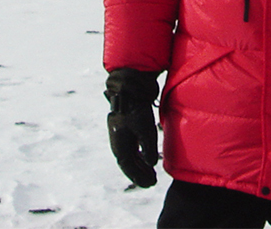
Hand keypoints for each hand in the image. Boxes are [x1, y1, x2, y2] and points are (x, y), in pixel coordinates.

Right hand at [105, 69, 159, 187]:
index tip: (151, 183)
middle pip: (128, 163)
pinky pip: (130, 146)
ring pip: (129, 155)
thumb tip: (151, 164)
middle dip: (139, 173)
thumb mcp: (145, 129)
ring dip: (139, 165)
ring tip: (150, 172)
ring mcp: (120, 133)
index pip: (128, 166)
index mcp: (119, 143)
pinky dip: (138, 154)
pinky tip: (145, 157)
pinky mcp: (124, 127)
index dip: (139, 177)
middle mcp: (117, 140)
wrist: (128, 87)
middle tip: (152, 182)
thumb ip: (148, 147)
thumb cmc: (136, 108)